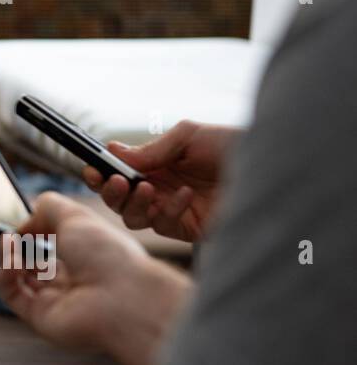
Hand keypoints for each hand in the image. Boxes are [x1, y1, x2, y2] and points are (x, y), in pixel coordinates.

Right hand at [0, 192, 185, 364]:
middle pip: (31, 264)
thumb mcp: (76, 216)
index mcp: (84, 258)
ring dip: (7, 256)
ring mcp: (54, 301)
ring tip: (8, 241)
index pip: (50, 246)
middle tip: (3, 234)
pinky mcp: (40, 318)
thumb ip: (48, 208)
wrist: (124, 298)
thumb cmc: (108, 255)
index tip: (18, 221)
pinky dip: (6, 274)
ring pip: (17, 278)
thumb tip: (25, 219)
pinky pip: (12, 295)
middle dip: (14, 248)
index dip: (30, 232)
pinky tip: (12, 258)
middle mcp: (70, 281)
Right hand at [82, 120, 237, 241]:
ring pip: (133, 218)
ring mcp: (172, 210)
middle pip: (118, 200)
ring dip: (133, 204)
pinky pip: (163, 224)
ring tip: (146, 188)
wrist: (272, 168)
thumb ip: (151, 149)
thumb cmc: (232, 146)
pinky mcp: (188, 228)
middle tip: (117, 182)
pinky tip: (185, 194)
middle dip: (111, 192)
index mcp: (156, 165)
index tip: (92, 169)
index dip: (101, 173)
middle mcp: (159, 189)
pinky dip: (169, 209)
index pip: (118, 173)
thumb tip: (113, 152)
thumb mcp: (188, 136)